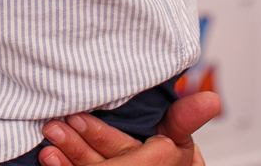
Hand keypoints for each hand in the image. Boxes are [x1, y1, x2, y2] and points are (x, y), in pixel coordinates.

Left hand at [38, 92, 220, 165]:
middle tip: (54, 127)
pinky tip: (49, 159)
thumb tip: (212, 100)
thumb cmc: (168, 159)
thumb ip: (185, 118)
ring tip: (48, 145)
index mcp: (155, 162)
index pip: (125, 153)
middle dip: (78, 148)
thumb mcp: (180, 139)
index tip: (75, 117)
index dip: (100, 137)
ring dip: (67, 162)